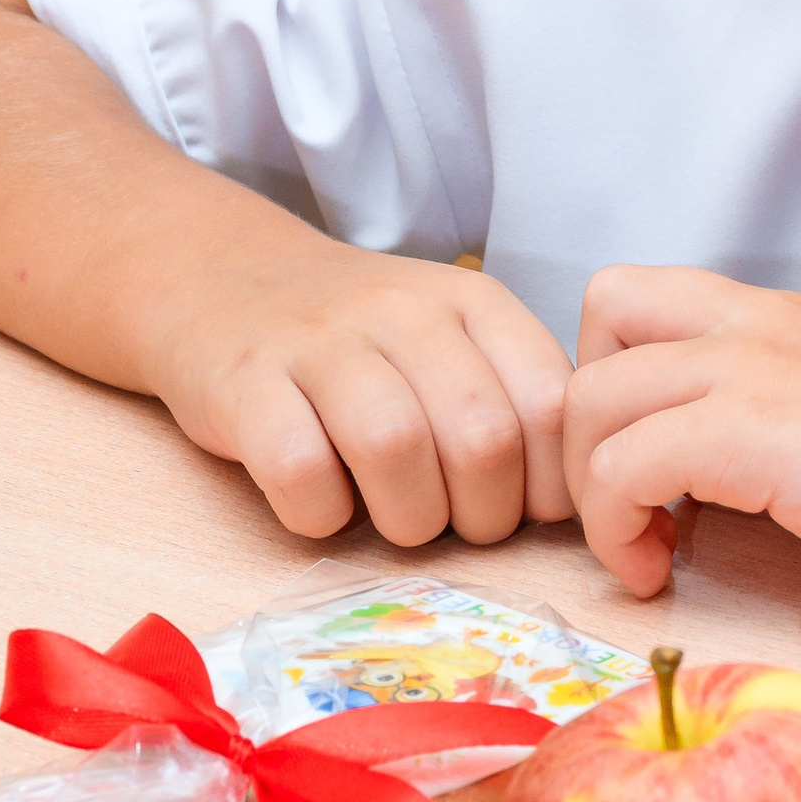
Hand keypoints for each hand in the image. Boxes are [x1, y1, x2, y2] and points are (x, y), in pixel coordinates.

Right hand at [145, 238, 574, 546]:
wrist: (229, 278)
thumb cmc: (364, 338)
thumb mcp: (455, 340)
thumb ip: (515, 401)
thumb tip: (571, 504)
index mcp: (473, 303)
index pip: (552, 405)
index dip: (549, 485)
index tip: (523, 509)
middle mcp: (404, 312)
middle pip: (482, 439)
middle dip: (482, 517)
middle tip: (456, 523)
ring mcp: (321, 343)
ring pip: (395, 449)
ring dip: (408, 520)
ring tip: (397, 518)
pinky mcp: (245, 384)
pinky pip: (298, 472)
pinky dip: (319, 514)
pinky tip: (323, 503)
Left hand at [565, 268, 800, 621]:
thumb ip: (771, 421)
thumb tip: (696, 479)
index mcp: (779, 316)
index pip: (638, 295)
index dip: (613, 376)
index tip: (645, 465)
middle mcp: (757, 322)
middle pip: (600, 319)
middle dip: (584, 423)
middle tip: (627, 505)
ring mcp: (753, 369)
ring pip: (592, 396)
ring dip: (593, 489)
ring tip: (648, 550)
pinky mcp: (754, 431)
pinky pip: (624, 465)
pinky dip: (619, 531)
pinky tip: (666, 572)